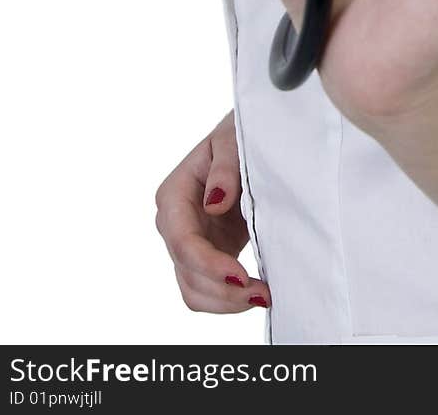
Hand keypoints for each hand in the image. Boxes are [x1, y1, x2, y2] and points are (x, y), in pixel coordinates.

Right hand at [154, 111, 270, 312]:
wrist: (247, 140)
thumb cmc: (239, 135)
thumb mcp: (233, 140)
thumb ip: (225, 168)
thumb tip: (214, 202)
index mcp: (174, 194)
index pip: (183, 241)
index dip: (209, 264)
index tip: (241, 275)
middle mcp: (174, 223)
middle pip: (187, 272)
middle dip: (222, 290)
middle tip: (262, 293)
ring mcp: (189, 241)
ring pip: (193, 289)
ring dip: (225, 302)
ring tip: (263, 296)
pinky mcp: (206, 253)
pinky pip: (207, 288)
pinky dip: (228, 299)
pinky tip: (255, 294)